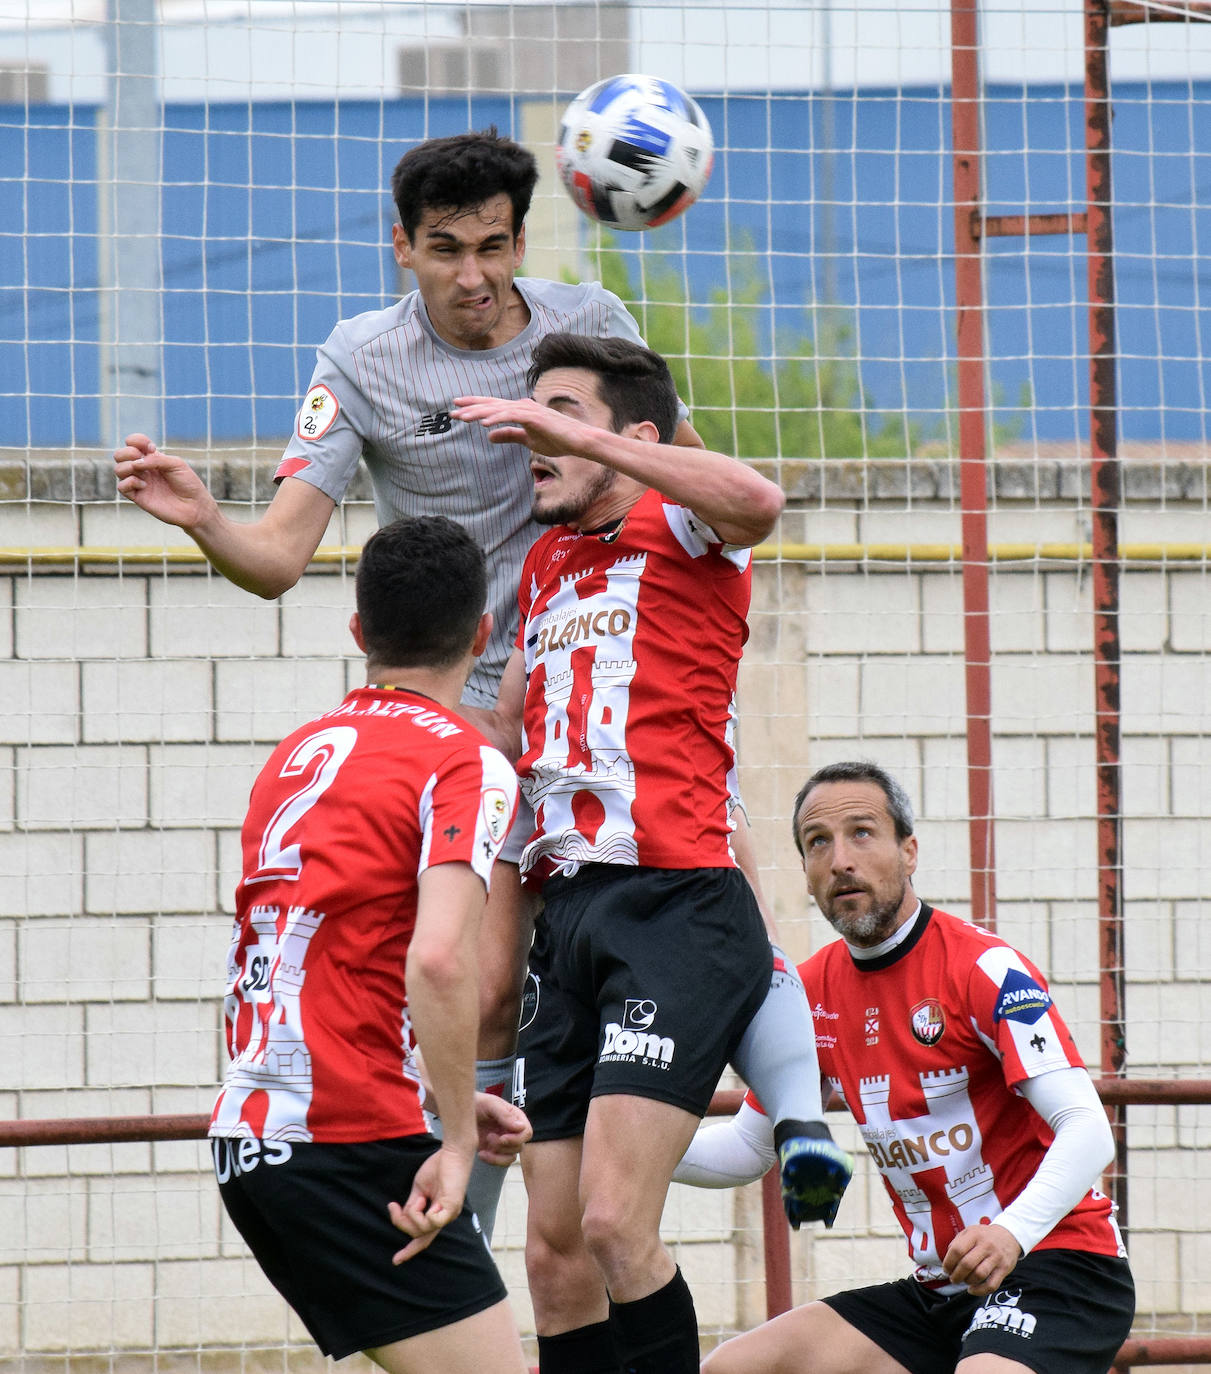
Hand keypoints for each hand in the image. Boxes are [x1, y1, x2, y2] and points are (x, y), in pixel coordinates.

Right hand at [113, 433, 216, 529]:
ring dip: (127, 467)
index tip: (151, 448)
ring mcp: (139, 482)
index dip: (136, 440)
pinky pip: (121, 487)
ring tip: (142, 473)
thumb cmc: (188, 484)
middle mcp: (143, 469)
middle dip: (126, 452)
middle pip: (120, 455)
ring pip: (118, 469)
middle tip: (140, 459)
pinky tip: (144, 485)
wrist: (195, 506)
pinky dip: (130, 482)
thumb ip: (156, 459)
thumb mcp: (176, 464)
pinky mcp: (138, 497)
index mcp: (152, 458)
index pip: (133, 443)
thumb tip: (136, 463)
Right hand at [387, 1142, 472, 1263]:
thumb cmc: (438, 1167)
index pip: (423, 1238)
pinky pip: (434, 1222)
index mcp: (437, 1214)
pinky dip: (424, 1214)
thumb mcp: (418, 1190)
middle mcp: (444, 1217)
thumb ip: (412, 1206)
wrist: (452, 1152)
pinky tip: (425, 1200)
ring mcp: (449, 1213)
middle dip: (402, 1223)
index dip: (410, 1250)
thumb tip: (403, 1218)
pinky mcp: (452, 1206)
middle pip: (418, 1235)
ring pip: (423, 1229)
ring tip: (419, 1196)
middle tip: (394, 1206)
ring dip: (413, 1213)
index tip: (396, 1261)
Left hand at [451, 395, 591, 459]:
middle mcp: (521, 406)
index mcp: (520, 410)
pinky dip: (496, 418)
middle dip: (471, 407)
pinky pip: (511, 416)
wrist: (578, 440)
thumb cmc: (557, 440)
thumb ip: (509, 436)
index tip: (458, 409)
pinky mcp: (533, 417)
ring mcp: (528, 410)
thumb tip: (489, 437)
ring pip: (497, 409)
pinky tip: (484, 423)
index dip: (475, 407)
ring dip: (479, 413)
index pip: (493, 407)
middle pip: (491, 404)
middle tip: (452, 410)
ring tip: (463, 417)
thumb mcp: (528, 440)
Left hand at [475, 1091, 531, 1164]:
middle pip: (520, 1146)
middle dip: (504, 1145)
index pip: (527, 1132)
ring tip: (486, 1142)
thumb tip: (520, 1127)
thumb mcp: (490, 1104)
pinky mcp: (493, 1151)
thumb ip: (504, 1114)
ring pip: (511, 1157)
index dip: (517, 1138)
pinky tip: (481, 1153)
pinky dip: (492, 1160)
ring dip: (498, 1154)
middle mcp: (511, 1130)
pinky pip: (500, 1163)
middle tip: (489, 1137)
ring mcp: (502, 1142)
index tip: (502, 1137)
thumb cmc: (476, 1103)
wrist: (460, 1112)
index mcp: (514, 1117)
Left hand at [942, 1223, 1022, 1294]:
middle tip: (953, 1278)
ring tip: (964, 1281)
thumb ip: (958, 1243)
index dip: (949, 1262)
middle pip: (967, 1264)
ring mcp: (996, 1258)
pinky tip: (972, 1289)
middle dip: (956, 1275)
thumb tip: (948, 1260)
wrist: (1009, 1236)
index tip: (946, 1269)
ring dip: (967, 1281)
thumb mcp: (970, 1231)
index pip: (957, 1250)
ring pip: (979, 1274)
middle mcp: (986, 1245)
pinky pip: (991, 1285)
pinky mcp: (1004, 1269)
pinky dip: (980, 1291)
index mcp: (974, 1234)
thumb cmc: (984, 1236)